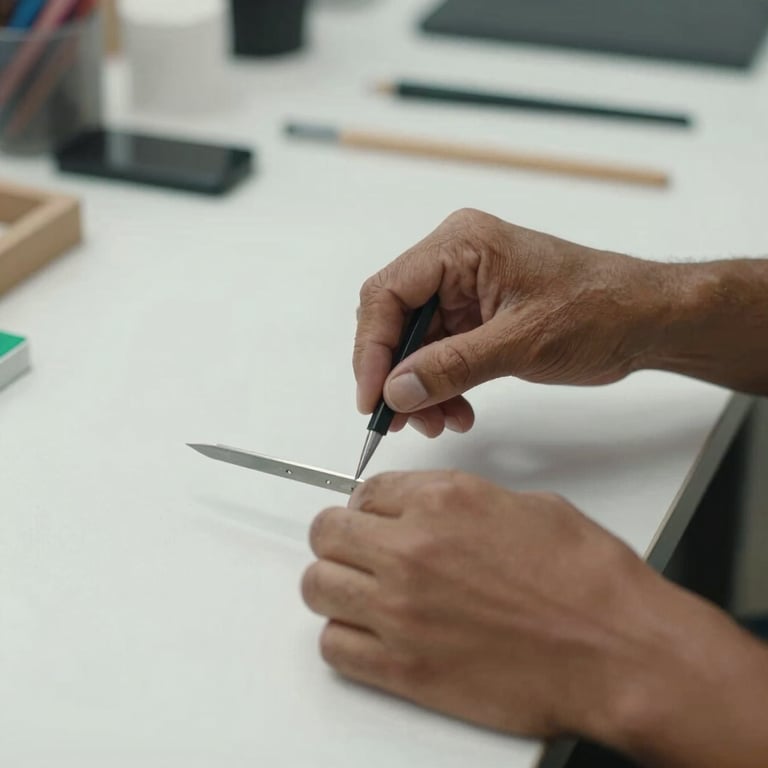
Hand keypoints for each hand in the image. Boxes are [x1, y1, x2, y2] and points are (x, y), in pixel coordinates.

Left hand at [302, 472, 767, 765]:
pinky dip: (344, 638)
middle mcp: (411, 549)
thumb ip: (462, 502)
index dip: (368, 505)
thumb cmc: (588, 580)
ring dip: (334, 585)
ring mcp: (401, 610)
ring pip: (318, 586)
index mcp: (442, 501)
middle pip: (328, 533)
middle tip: (358, 551)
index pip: (366, 491)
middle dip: (340, 538)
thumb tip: (433, 508)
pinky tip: (369, 634)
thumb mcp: (527, 506)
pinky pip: (334, 647)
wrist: (617, 650)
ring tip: (359, 592)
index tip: (373, 518)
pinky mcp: (404, 668)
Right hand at [354, 208, 671, 436]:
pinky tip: (456, 411)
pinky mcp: (475, 316)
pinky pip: (439, 354)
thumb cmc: (598, 309)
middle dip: (396, 375)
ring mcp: (463, 289)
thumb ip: (452, 367)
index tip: (372, 398)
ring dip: (420, 388)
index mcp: (460, 244)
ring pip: (414, 344)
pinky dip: (441, 386)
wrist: (644, 319)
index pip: (388, 293)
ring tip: (439, 422)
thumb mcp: (521, 342)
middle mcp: (454, 261)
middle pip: (395, 320)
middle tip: (400, 420)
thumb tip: (395, 392)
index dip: (372, 349)